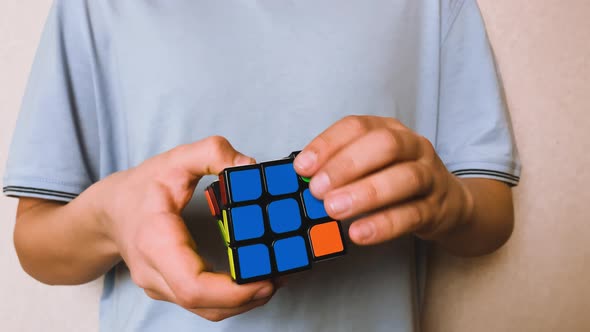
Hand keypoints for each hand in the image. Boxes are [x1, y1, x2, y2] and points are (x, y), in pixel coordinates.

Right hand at [91, 136, 274, 321]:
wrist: (109, 211)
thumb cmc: (140, 187)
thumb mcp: (174, 159)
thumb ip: (211, 153)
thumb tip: (248, 165)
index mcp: (155, 242)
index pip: (191, 286)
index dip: (231, 292)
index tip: (264, 280)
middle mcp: (154, 273)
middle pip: (203, 305)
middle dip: (247, 299)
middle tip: (281, 277)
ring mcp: (160, 286)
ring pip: (205, 310)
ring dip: (243, 302)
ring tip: (274, 279)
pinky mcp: (169, 289)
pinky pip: (202, 304)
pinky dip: (230, 299)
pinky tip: (253, 281)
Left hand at [294, 116, 471, 244]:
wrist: (448, 204)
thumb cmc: (397, 181)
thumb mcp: (370, 166)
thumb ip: (340, 169)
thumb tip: (305, 181)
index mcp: (389, 130)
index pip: (357, 126)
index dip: (327, 144)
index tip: (302, 167)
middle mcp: (413, 146)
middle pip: (384, 145)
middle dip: (347, 166)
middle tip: (318, 190)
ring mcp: (429, 176)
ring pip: (404, 178)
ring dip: (365, 193)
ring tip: (334, 210)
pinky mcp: (436, 208)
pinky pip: (412, 214)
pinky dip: (384, 224)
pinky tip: (359, 233)